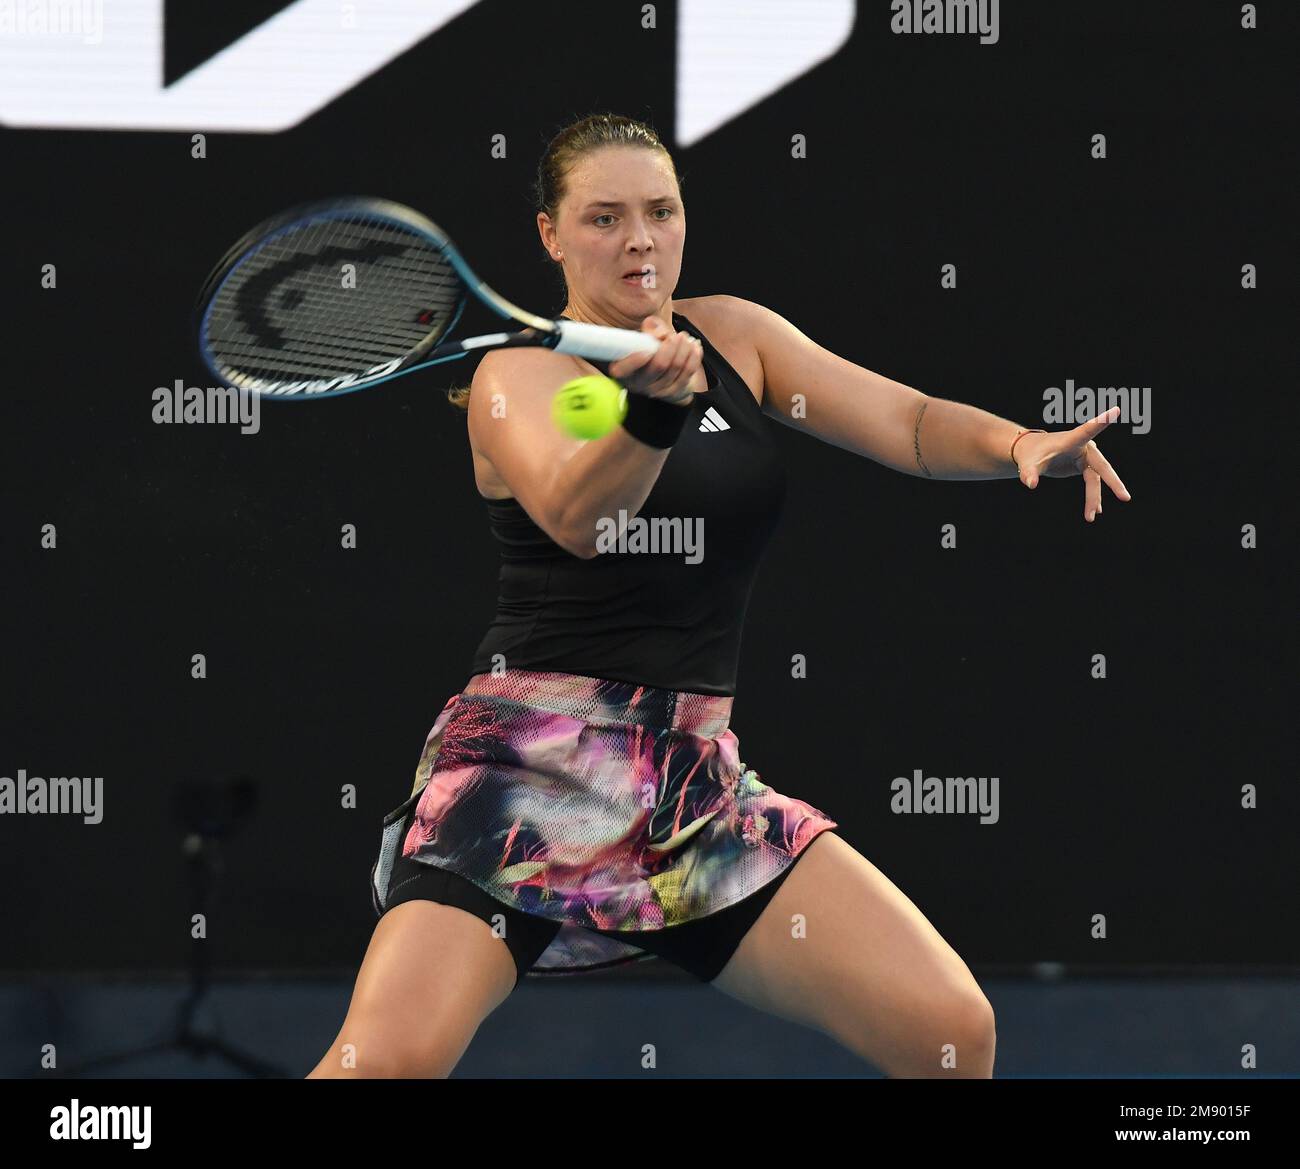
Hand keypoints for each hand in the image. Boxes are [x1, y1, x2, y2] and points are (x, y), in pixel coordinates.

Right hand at [607, 315, 706, 403]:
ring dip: (684, 348)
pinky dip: (694, 356)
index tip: (647, 350)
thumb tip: (660, 334)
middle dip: (671, 346)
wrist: (664, 370)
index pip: (622, 370)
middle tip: (677, 335)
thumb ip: (651, 327)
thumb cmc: (650, 348)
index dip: (634, 361)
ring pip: (676, 367)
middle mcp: (637, 383)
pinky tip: (694, 346)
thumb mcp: (646, 335)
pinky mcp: (673, 393)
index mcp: (622, 369)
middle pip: (658, 366)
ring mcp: (656, 391)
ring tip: (685, 338)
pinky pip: (688, 372)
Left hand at [1014, 406, 1132, 521]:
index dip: (1101, 421)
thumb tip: (1030, 484)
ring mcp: (1086, 457)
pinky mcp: (1085, 465)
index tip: (1115, 410)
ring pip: (1096, 480)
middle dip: (1113, 483)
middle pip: (1101, 467)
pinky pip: (1093, 482)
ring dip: (1094, 498)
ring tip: (1092, 516)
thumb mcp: (1029, 464)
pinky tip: (1095, 511)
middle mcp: (1084, 447)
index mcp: (1072, 439)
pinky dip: (1093, 496)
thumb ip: (1030, 473)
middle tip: (1125, 497)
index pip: (1088, 430)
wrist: (1031, 454)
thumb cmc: (1031, 455)